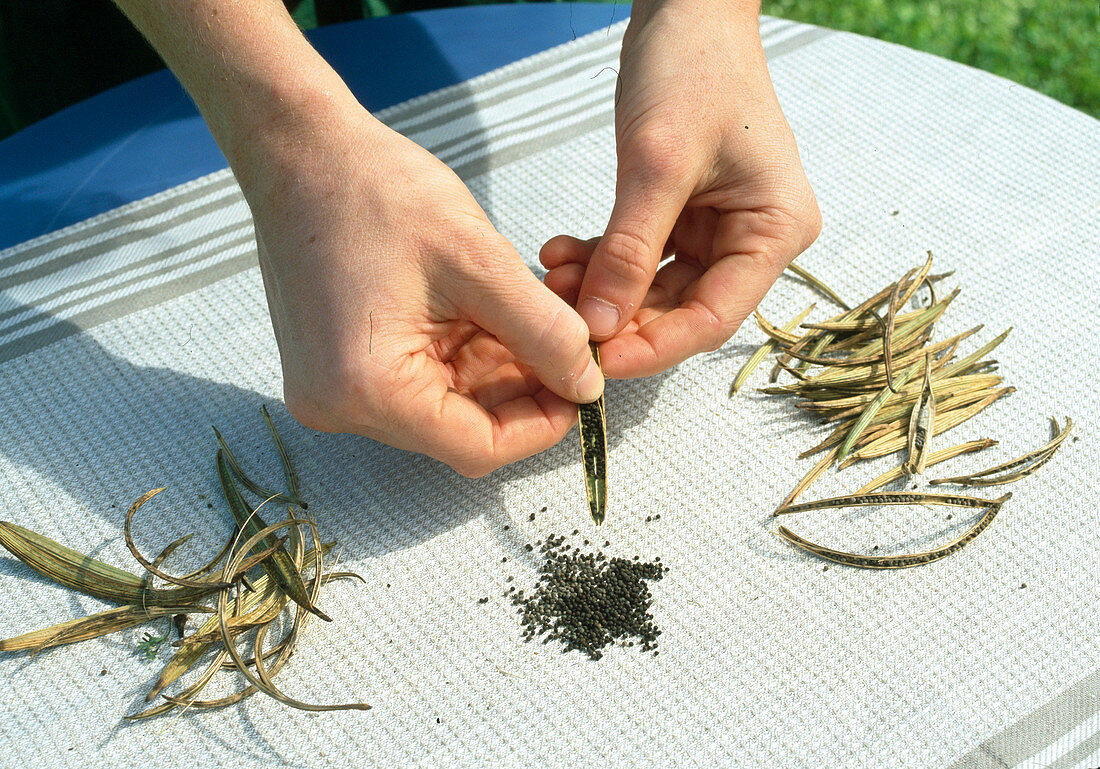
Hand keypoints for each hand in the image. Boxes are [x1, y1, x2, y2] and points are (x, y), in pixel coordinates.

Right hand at [243, 106, 602, 475]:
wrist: (302, 151)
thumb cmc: (376, 191)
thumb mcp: (480, 262)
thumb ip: (544, 332)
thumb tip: (588, 385)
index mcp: (366, 389)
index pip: (477, 449)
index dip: (541, 425)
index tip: (583, 387)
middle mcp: (340, 407)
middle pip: (460, 429)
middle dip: (521, 391)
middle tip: (566, 344)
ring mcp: (333, 390)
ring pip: (444, 406)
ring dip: (494, 370)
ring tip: (528, 315)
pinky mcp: (337, 369)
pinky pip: (418, 381)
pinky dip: (461, 355)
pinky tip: (486, 312)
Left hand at [540, 0, 820, 378]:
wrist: (686, 9)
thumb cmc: (692, 68)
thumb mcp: (657, 164)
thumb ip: (629, 251)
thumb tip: (600, 325)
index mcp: (775, 230)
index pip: (714, 316)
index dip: (655, 346)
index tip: (597, 360)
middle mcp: (754, 238)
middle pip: (682, 308)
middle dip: (619, 316)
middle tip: (560, 320)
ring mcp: (719, 229)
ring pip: (654, 287)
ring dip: (601, 289)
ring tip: (551, 276)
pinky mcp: (684, 216)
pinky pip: (640, 256)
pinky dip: (600, 260)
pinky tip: (559, 254)